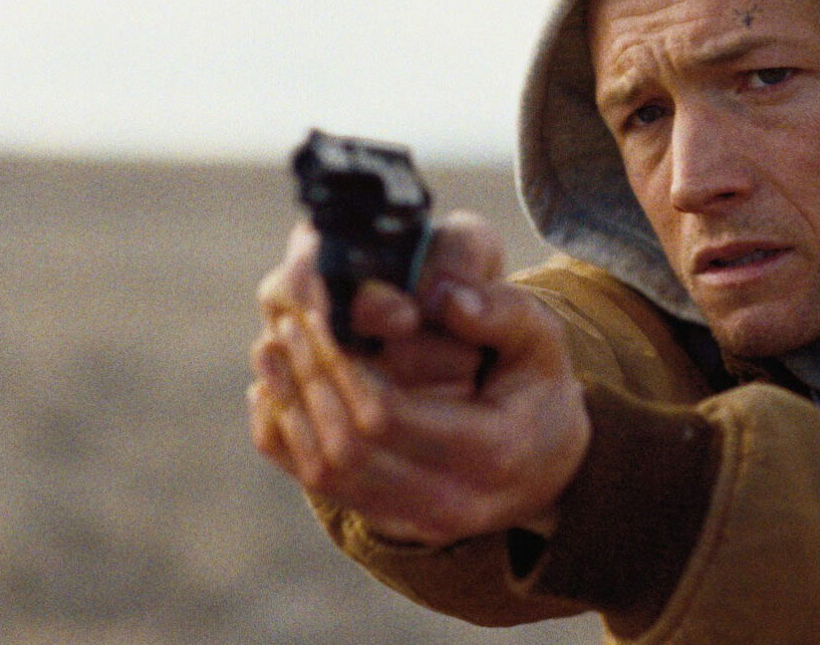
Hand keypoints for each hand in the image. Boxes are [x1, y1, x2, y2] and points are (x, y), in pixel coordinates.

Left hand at [247, 211, 590, 546]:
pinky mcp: (391, 523)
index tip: (319, 313)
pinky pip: (321, 488)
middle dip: (310, 380)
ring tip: (271, 349)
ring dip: (289, 407)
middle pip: (347, 448)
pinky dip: (287, 440)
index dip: (341, 363)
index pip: (386, 415)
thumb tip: (445, 297)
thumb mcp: (540, 338)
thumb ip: (501, 310)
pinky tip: (272, 391)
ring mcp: (419, 523)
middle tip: (288, 323)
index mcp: (494, 452)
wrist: (548, 461)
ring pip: (326, 474)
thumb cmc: (536, 386)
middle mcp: (454, 502)